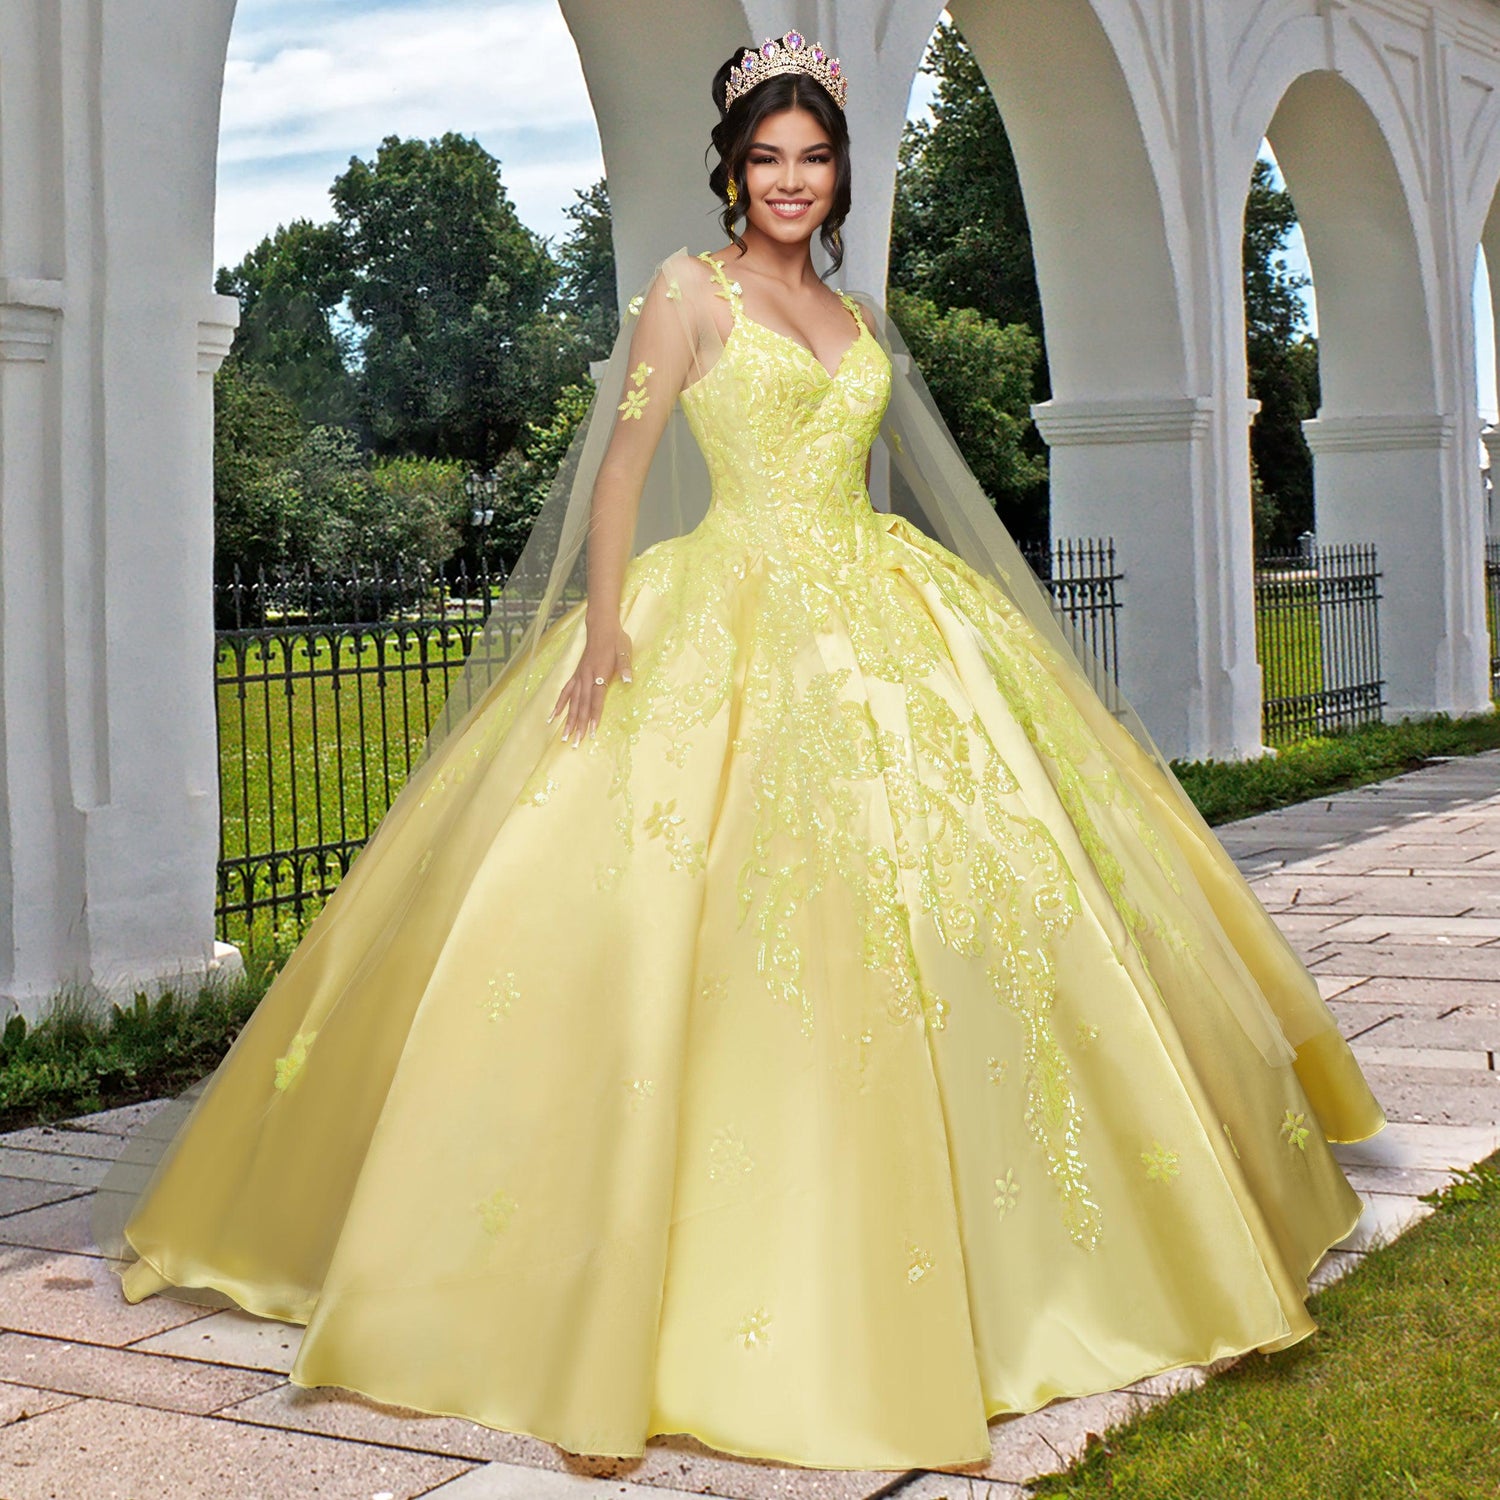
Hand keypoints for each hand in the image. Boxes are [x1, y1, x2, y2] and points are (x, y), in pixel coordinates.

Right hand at [549, 622, 632, 744]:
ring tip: (564, 736)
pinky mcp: (575, 674)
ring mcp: (579, 676)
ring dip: (568, 720)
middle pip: (582, 705)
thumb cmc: (616, 640)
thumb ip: (625, 667)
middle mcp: (586, 677)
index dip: (594, 717)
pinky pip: (565, 691)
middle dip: (579, 726)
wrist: (601, 626)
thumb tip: (629, 681)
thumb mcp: (625, 651)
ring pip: (572, 702)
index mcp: (600, 673)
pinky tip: (553, 716)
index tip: (592, 732)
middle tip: (575, 743)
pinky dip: (559, 705)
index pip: (596, 700)